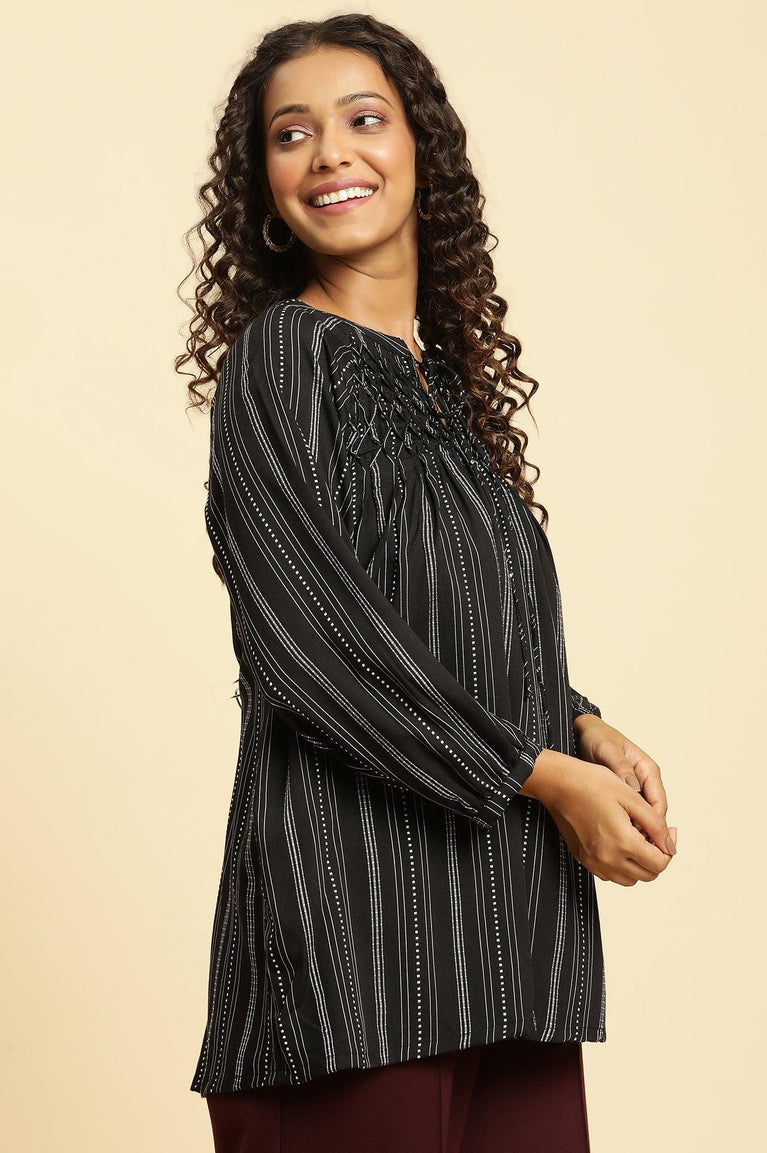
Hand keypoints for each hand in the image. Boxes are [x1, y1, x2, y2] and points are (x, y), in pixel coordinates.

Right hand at [520, 749, 677, 884]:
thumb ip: (656, 824)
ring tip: (638, 840)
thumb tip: (670, 845)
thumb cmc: (592, 783)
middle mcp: (608, 858)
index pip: (660, 863)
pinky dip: (621, 866)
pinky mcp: (584, 858)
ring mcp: (594, 861)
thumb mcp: (631, 797)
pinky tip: (620, 844)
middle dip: (657, 858)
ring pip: (630, 879)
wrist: (558, 784)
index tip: (669, 832)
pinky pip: (610, 875)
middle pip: (648, 875)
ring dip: (640, 865)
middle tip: (655, 835)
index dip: (669, 848)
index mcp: (623, 842)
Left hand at [573, 714, 676, 849]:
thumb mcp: (608, 750)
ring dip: (636, 832)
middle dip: (648, 833)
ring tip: (624, 846)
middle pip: (654, 815)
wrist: (585, 732)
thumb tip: (633, 788)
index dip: (655, 825)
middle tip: (634, 848)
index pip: (658, 803)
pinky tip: (614, 835)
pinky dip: (626, 826)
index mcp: (648, 770)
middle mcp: (645, 781)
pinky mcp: (624, 794)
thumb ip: (622, 768)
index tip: (645, 840)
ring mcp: (636, 788)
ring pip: (643, 817)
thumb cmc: (598, 738)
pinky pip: (630, 815)